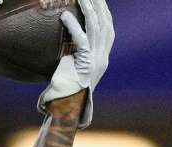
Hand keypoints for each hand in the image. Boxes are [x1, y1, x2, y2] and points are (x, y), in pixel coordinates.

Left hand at [39, 0, 113, 127]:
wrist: (66, 111)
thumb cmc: (64, 92)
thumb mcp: (72, 71)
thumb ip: (73, 56)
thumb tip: (63, 46)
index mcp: (102, 58)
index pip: (108, 29)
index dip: (104, 13)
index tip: (98, 0)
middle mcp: (103, 57)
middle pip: (105, 24)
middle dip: (99, 6)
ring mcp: (97, 60)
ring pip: (96, 28)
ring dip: (88, 10)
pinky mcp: (86, 64)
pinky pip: (81, 41)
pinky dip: (73, 27)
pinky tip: (64, 16)